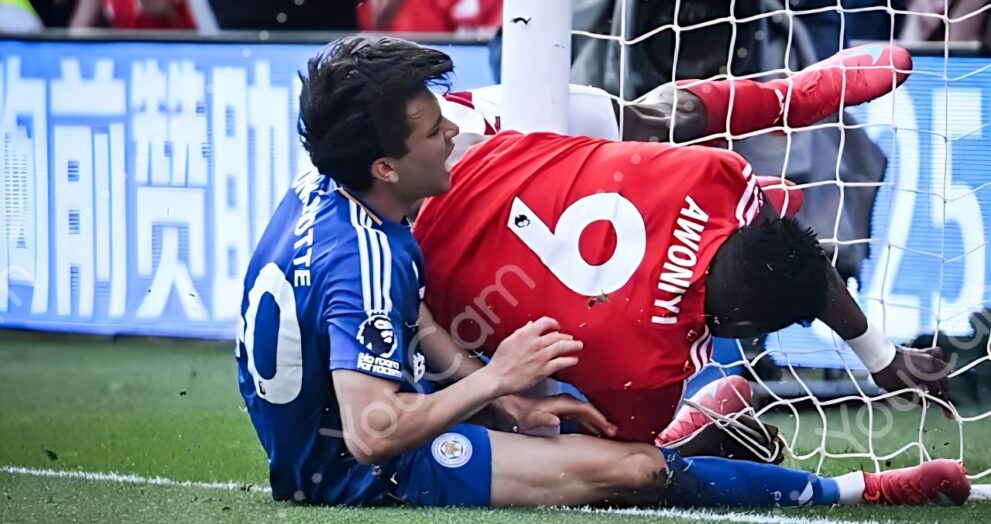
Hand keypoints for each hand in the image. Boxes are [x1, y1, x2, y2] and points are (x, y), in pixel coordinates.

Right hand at [484, 317, 582, 395]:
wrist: (498, 377)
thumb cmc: (500, 360)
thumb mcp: (509, 341)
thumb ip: (522, 332)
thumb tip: (530, 326)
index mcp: (526, 334)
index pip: (545, 322)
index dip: (554, 323)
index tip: (557, 326)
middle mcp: (535, 343)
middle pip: (557, 335)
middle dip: (566, 337)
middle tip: (571, 339)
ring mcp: (541, 356)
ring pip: (562, 347)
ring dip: (572, 346)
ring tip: (578, 346)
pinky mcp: (544, 370)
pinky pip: (561, 363)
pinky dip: (569, 360)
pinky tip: (574, 360)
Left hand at [493, 394, 617, 436]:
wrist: (511, 405)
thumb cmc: (520, 413)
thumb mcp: (529, 419)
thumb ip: (541, 419)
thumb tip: (555, 420)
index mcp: (561, 403)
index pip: (584, 409)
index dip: (598, 418)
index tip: (608, 427)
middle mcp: (564, 402)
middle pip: (588, 410)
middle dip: (601, 420)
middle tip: (613, 430)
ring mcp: (563, 404)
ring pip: (585, 411)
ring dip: (596, 420)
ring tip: (608, 430)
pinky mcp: (561, 408)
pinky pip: (579, 413)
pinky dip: (588, 419)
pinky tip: (593, 427)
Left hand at [871, 345, 949, 405]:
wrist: (878, 356)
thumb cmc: (886, 374)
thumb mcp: (898, 391)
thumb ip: (915, 399)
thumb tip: (926, 404)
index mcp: (925, 375)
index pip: (937, 391)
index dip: (938, 401)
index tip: (940, 407)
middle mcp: (930, 365)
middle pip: (943, 380)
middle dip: (941, 390)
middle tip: (937, 396)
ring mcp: (928, 356)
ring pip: (944, 367)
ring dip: (942, 377)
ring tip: (937, 384)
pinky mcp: (923, 350)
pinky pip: (938, 353)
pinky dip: (938, 360)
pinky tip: (934, 366)